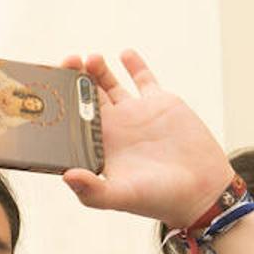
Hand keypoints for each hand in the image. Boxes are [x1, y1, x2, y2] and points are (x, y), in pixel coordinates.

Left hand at [59, 51, 232, 227]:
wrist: (202, 191)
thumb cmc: (159, 200)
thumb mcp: (122, 197)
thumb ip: (93, 190)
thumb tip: (66, 176)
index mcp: (100, 147)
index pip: (72, 121)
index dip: (60, 105)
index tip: (50, 88)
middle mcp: (115, 129)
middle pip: (86, 97)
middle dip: (73, 79)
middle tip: (67, 61)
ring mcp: (136, 114)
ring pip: (110, 84)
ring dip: (97, 69)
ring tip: (90, 57)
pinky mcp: (160, 103)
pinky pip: (143, 79)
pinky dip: (134, 65)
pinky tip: (124, 53)